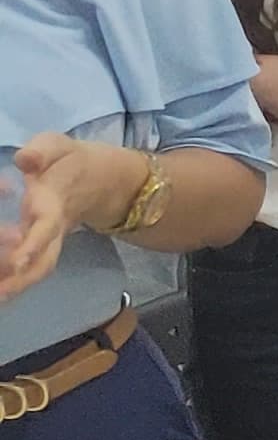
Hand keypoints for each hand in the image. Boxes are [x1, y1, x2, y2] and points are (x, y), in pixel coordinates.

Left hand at [0, 135, 122, 300]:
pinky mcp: (42, 246)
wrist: (104, 180)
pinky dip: (15, 281)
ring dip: (17, 286)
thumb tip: (24, 159)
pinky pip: (31, 268)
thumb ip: (42, 150)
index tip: (17, 264)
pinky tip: (2, 290)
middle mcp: (54, 228)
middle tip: (0, 294)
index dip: (33, 245)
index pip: (46, 227)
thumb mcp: (59, 145)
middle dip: (22, 280)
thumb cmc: (73, 161)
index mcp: (54, 203)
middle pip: (45, 261)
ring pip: (38, 269)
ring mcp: (49, 240)